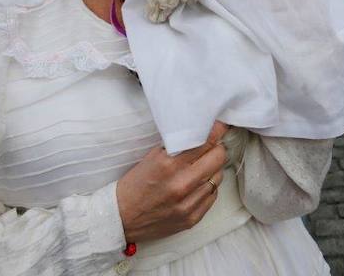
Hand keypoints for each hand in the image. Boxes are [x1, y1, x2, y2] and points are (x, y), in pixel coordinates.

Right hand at [116, 122, 227, 242]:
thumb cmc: (135, 184)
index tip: (221, 125)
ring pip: (218, 177)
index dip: (216, 131)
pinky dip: (207, 188)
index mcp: (169, 165)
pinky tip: (196, 186)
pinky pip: (213, 196)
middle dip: (216, 149)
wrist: (121, 217)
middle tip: (210, 148)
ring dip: (212, 170)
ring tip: (199, 168)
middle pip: (218, 158)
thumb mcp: (152, 157)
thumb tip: (202, 132)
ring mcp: (188, 204)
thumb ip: (178, 146)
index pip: (205, 142)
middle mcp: (181, 184)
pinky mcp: (192, 218)